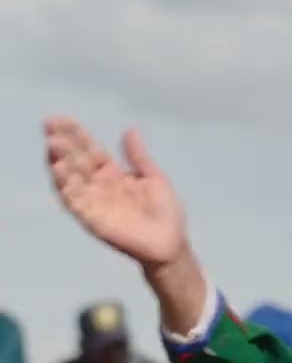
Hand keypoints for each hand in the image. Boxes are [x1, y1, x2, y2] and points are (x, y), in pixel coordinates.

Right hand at [44, 117, 187, 267]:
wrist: (171, 243)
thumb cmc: (165, 212)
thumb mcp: (153, 178)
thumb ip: (138, 156)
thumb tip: (129, 129)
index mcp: (113, 174)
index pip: (90, 150)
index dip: (77, 135)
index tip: (61, 118)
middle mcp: (99, 186)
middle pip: (76, 161)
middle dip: (63, 143)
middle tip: (49, 124)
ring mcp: (94, 202)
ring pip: (70, 179)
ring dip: (59, 162)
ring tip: (52, 143)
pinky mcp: (92, 219)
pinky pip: (74, 201)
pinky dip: (65, 186)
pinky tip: (59, 170)